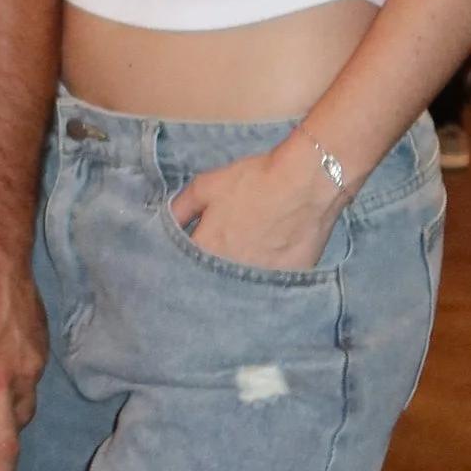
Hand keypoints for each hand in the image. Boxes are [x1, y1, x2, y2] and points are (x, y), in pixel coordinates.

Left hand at [170, 139, 342, 272]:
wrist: (307, 183)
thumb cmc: (255, 181)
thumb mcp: (206, 186)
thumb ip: (180, 208)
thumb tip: (164, 224)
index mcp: (205, 250)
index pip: (182, 266)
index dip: (183, 261)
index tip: (191, 254)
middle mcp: (228, 273)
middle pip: (210, 282)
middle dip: (208, 274)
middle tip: (222, 256)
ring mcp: (259, 281)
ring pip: (238, 289)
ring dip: (235, 280)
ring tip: (246, 260)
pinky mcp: (286, 283)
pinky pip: (268, 290)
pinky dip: (264, 281)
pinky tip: (268, 265)